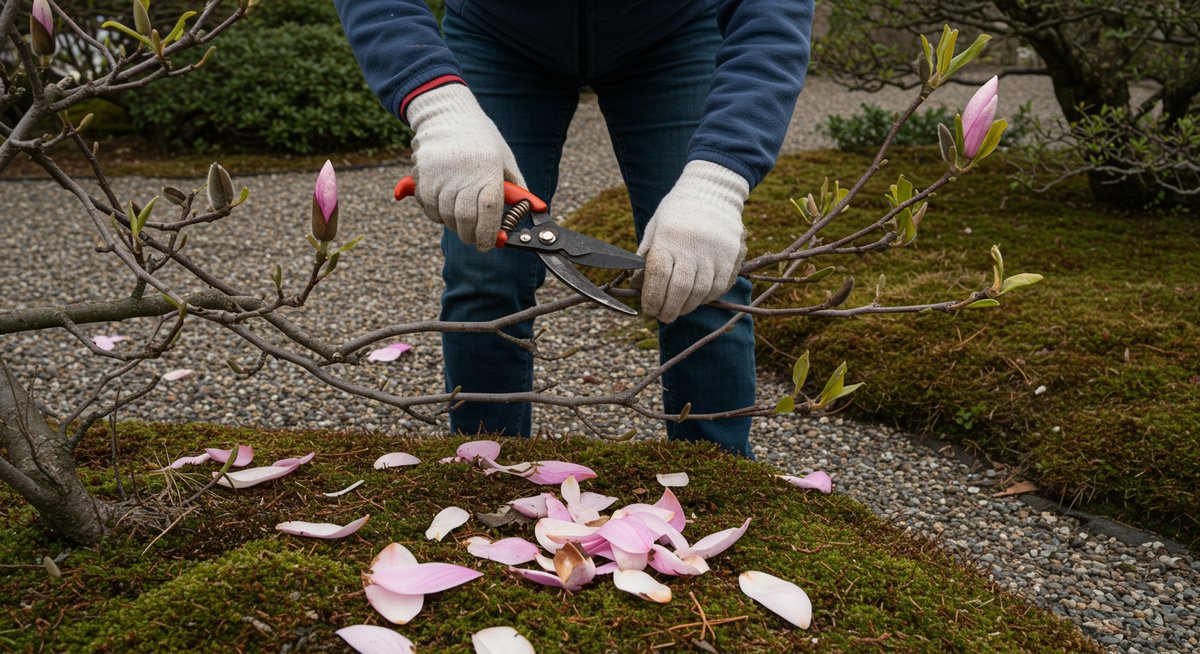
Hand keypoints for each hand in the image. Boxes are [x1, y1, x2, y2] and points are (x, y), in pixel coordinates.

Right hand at [406, 84, 523, 250]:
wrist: (446, 115)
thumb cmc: (482, 140)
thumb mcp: (505, 159)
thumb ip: (516, 189)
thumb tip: (530, 214)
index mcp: (487, 168)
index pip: (488, 209)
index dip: (488, 232)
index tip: (488, 244)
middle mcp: (462, 173)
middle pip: (465, 219)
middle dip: (471, 236)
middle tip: (475, 239)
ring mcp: (439, 175)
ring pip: (445, 217)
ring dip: (454, 225)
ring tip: (461, 218)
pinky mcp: (422, 177)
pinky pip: (429, 209)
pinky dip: (438, 215)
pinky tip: (446, 205)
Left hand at [638, 161, 749, 322]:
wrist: (713, 190)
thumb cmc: (677, 210)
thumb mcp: (656, 226)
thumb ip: (647, 254)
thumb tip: (638, 285)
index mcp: (669, 236)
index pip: (658, 275)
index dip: (652, 298)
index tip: (648, 310)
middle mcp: (692, 245)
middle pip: (680, 288)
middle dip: (668, 309)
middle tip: (662, 317)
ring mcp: (715, 252)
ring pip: (700, 291)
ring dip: (687, 306)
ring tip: (678, 310)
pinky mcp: (731, 256)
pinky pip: (719, 286)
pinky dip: (706, 298)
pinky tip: (696, 299)